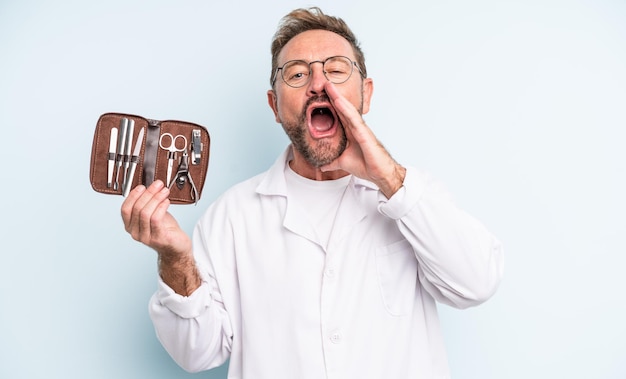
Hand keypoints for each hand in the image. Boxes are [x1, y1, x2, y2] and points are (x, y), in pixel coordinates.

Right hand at [121, 180, 198, 294]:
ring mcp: (146, 237)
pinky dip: (161, 207)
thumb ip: (148, 204)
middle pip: (137, 208)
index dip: (133, 195)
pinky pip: (156, 219)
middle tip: (158, 185)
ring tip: (164, 191)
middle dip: (149, 193)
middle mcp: (135, 233)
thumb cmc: (165, 230)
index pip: (125, 209)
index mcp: (130, 226)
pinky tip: (166, 201)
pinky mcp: (158, 238)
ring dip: (156, 198)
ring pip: (145, 213)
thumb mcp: (153, 214)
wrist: (177, 247)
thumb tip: (149, 187)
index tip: (143, 186)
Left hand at [321, 81, 405, 197]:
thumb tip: (322, 165)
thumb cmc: (366, 165)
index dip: (330, 104)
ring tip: (328, 86)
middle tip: (323, 82)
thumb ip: (332, 162)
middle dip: (333, 95)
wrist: (380, 174)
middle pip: (342, 108)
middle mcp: (356, 127)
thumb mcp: (343, 162)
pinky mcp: (365, 133)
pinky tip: (337, 101)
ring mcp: (361, 129)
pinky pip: (353, 119)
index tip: (320, 93)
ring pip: (347, 109)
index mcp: (350, 132)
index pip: (338, 114)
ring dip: (338, 97)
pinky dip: (345, 109)